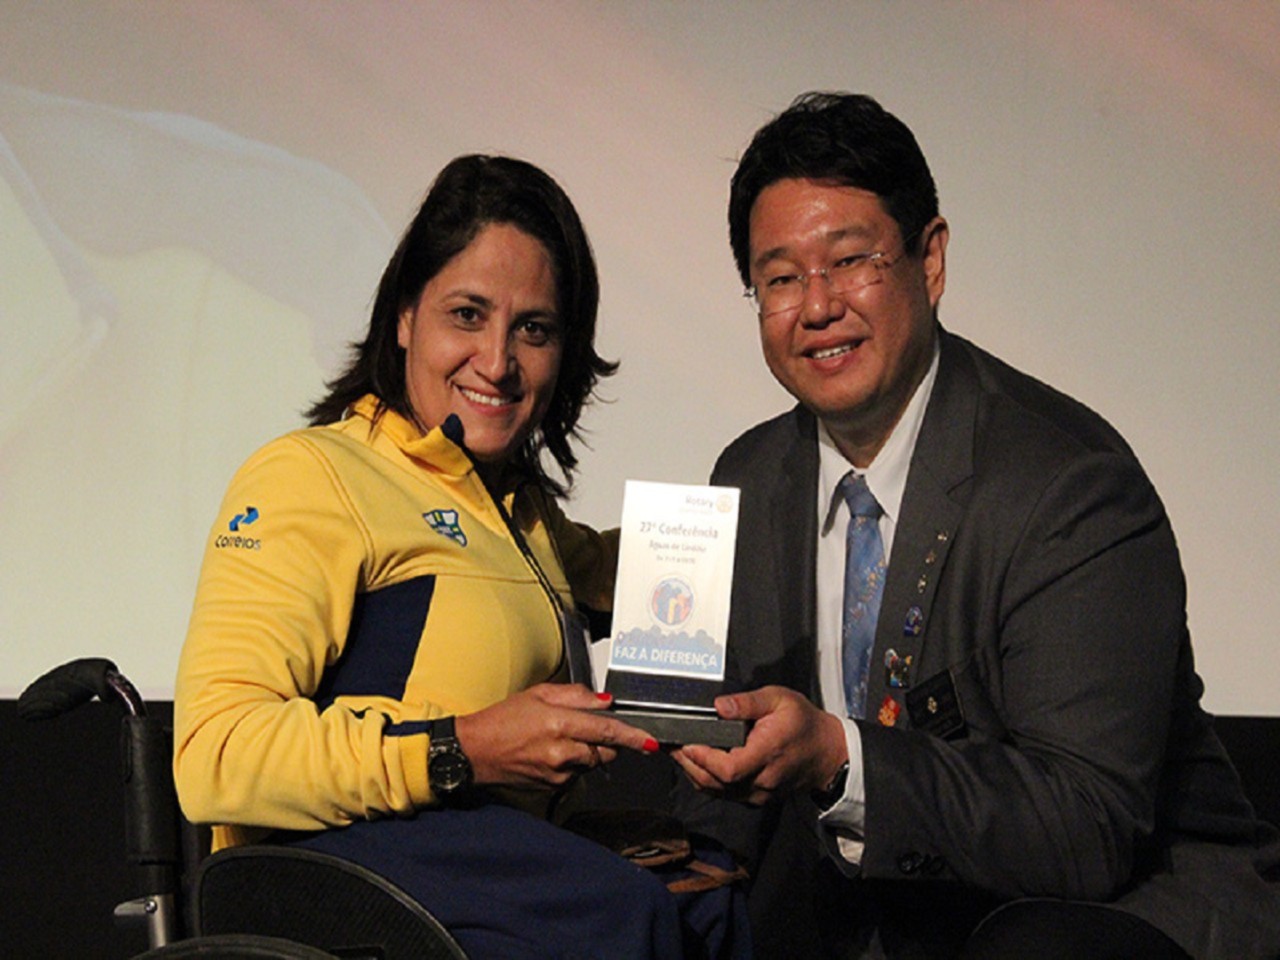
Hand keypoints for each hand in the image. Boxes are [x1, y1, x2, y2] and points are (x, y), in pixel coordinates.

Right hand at [455, 684, 658, 790]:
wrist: (475, 752)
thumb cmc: (502, 720)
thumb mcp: (538, 694)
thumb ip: (576, 695)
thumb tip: (604, 701)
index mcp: (559, 723)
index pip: (606, 730)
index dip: (632, 736)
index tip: (650, 740)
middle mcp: (561, 751)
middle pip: (605, 750)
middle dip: (607, 740)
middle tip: (587, 728)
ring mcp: (557, 772)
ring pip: (592, 762)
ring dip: (588, 751)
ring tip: (561, 738)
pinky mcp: (553, 786)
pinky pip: (577, 774)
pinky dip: (574, 763)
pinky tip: (553, 752)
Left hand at [670, 686, 846, 804]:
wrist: (826, 753)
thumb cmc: (803, 724)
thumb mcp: (779, 699)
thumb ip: (747, 702)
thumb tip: (719, 705)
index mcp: (768, 753)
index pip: (728, 768)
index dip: (702, 758)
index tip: (685, 743)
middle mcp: (762, 779)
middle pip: (715, 783)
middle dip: (688, 764)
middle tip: (671, 744)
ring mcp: (758, 793)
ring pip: (716, 791)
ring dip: (693, 772)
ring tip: (678, 751)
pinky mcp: (754, 798)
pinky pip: (723, 793)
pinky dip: (706, 780)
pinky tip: (697, 762)